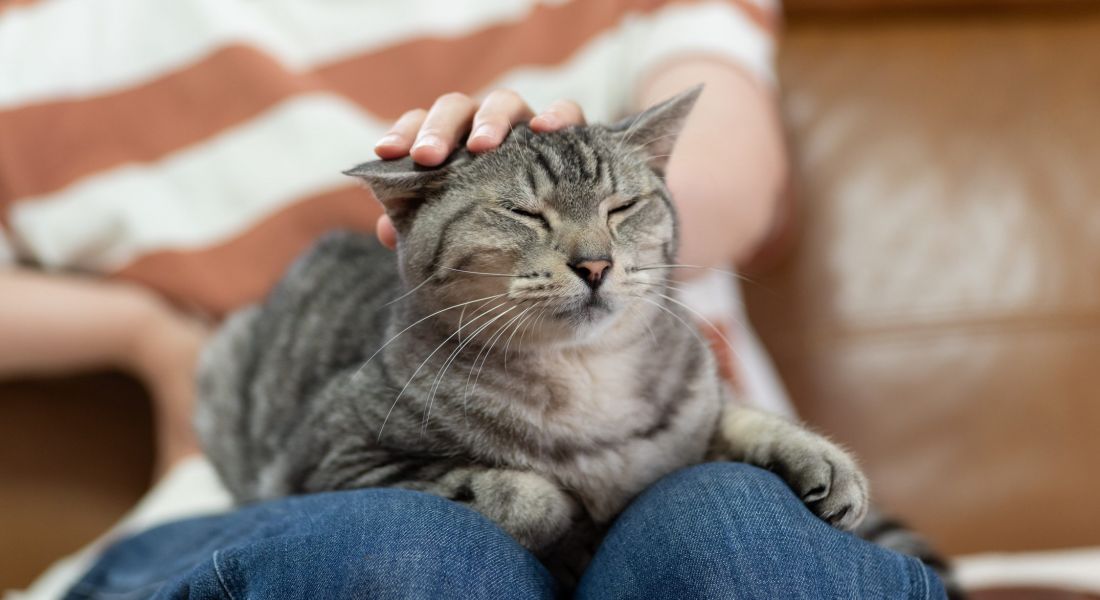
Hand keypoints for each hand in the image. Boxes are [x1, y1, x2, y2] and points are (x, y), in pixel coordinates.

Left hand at [372, 90, 586, 248]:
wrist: (560, 236)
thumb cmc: (495, 227)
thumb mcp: (456, 228)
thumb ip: (422, 224)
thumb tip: (387, 232)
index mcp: (454, 145)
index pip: (421, 125)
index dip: (402, 134)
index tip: (386, 152)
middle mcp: (485, 129)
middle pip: (457, 107)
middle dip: (439, 128)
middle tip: (428, 156)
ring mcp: (526, 128)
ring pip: (505, 102)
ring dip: (491, 119)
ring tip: (482, 146)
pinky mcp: (567, 135)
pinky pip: (566, 111)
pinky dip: (557, 113)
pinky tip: (544, 128)